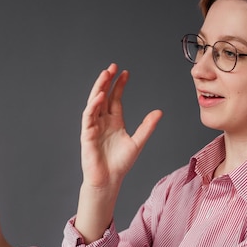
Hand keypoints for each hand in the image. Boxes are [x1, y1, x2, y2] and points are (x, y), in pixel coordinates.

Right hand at [76, 63, 161, 241]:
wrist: (110, 179)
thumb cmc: (121, 164)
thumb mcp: (138, 142)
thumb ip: (147, 126)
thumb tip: (159, 112)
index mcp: (114, 121)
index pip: (115, 98)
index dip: (119, 85)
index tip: (125, 72)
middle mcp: (103, 121)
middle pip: (103, 96)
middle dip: (107, 81)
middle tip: (112, 67)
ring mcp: (94, 126)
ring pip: (94, 103)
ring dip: (99, 88)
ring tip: (104, 75)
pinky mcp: (87, 134)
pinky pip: (89, 117)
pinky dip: (93, 106)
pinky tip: (99, 97)